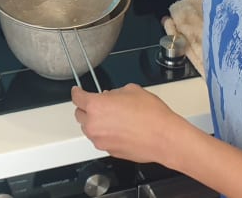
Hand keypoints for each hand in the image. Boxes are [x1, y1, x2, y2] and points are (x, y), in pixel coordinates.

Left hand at [71, 83, 188, 164]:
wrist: (164, 138)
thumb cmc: (151, 115)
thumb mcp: (132, 90)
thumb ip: (115, 92)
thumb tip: (111, 96)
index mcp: (96, 106)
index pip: (77, 98)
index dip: (77, 92)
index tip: (77, 91)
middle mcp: (94, 125)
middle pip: (79, 115)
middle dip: (87, 108)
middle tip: (100, 104)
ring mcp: (100, 140)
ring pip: (89, 129)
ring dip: (95, 122)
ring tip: (113, 117)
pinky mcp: (109, 151)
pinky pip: (101, 140)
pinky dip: (105, 134)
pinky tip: (120, 129)